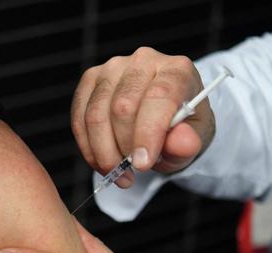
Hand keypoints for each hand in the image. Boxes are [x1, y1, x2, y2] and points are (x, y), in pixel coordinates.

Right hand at [71, 47, 214, 186]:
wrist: (164, 118)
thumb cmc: (179, 127)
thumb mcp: (192, 140)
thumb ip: (187, 143)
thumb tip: (180, 143)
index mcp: (177, 70)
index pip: (159, 96)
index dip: (148, 133)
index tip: (143, 164)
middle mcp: (143, 61)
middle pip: (122, 107)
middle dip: (124, 147)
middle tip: (132, 171)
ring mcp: (112, 69)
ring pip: (96, 115)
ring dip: (103, 152)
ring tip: (118, 172)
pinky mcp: (90, 81)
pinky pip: (79, 119)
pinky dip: (88, 147)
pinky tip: (102, 162)